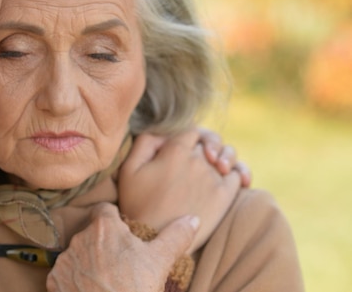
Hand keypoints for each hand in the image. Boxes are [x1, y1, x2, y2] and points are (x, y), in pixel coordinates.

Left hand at [47, 203, 198, 291]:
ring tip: (105, 279)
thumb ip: (175, 236)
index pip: (104, 210)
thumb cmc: (136, 288)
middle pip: (91, 233)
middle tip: (119, 262)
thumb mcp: (160, 261)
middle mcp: (79, 238)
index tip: (122, 232)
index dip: (114, 219)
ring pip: (77, 253)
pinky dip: (74, 280)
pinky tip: (88, 290)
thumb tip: (193, 218)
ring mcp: (65, 261)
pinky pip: (64, 274)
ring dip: (87, 261)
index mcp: (104, 227)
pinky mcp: (54, 281)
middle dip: (102, 243)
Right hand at [118, 127, 240, 253]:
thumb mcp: (129, 168)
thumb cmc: (137, 203)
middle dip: (205, 145)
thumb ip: (146, 142)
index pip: (192, 131)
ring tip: (217, 165)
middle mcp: (197, 161)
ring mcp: (213, 178)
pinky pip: (239, 175)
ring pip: (227, 155)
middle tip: (196, 158)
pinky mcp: (224, 196)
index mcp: (175, 150)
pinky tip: (232, 175)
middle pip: (209, 142)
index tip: (184, 146)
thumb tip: (164, 133)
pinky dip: (239, 172)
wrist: (154, 237)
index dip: (190, 135)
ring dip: (224, 155)